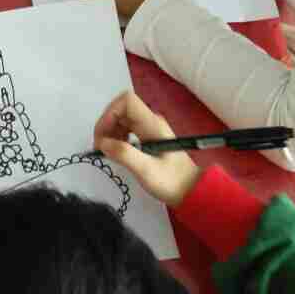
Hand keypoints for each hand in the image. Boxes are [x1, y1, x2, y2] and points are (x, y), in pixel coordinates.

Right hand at [94, 91, 200, 206]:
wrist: (193, 192)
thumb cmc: (171, 181)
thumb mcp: (146, 170)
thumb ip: (123, 154)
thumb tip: (102, 143)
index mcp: (152, 124)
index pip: (126, 101)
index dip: (110, 114)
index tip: (102, 136)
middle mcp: (151, 121)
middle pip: (122, 109)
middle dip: (107, 124)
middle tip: (101, 147)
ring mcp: (150, 128)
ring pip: (123, 118)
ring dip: (111, 131)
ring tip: (108, 151)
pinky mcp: (149, 137)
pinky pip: (128, 129)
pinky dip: (118, 137)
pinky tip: (118, 152)